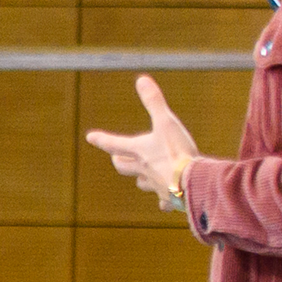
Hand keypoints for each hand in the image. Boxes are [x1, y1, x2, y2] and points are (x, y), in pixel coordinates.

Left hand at [84, 74, 202, 211]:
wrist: (191, 182)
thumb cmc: (177, 151)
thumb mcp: (166, 122)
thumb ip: (154, 101)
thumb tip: (141, 79)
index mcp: (139, 151)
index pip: (114, 144)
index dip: (103, 139)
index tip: (90, 137)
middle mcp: (142, 169)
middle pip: (123, 166)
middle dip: (119, 161)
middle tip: (116, 158)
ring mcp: (155, 185)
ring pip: (141, 182)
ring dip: (141, 178)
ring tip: (145, 176)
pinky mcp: (169, 198)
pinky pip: (163, 201)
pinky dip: (164, 200)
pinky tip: (166, 202)